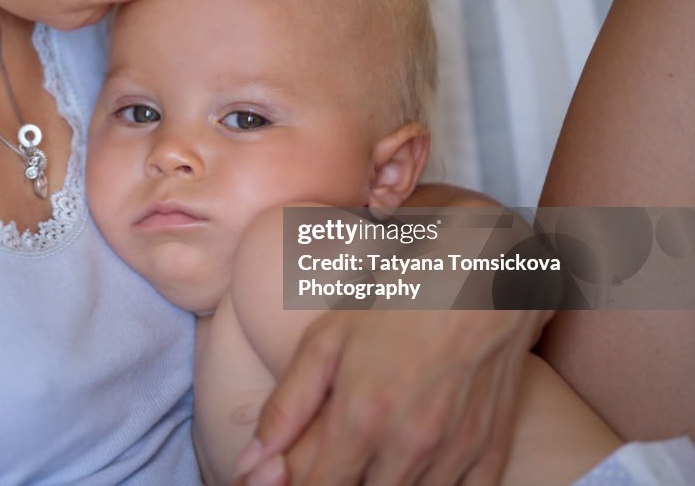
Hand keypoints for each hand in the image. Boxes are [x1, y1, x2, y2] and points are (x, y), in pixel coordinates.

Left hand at [237, 308, 550, 485]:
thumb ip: (286, 407)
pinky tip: (418, 466)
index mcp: (361, 418)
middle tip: (340, 455)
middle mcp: (408, 445)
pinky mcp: (490, 452)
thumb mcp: (327, 340)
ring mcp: (454, 453)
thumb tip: (249, 465)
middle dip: (343, 484)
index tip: (295, 477)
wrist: (482, 275)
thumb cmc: (396, 301)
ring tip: (375, 456)